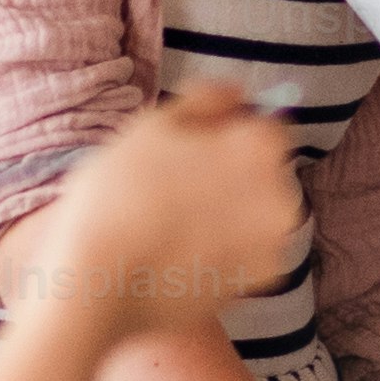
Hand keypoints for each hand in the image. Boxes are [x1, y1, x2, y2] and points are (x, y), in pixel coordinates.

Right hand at [0, 84, 301, 325]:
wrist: (97, 287)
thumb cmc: (117, 196)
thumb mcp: (153, 125)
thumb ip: (207, 100)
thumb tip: (238, 92)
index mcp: (260, 148)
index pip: (262, 128)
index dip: (225, 135)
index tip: (188, 152)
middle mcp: (283, 196)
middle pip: (264, 173)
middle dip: (233, 176)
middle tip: (175, 190)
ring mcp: (274, 246)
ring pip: (257, 215)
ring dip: (231, 214)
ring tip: (174, 225)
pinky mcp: (258, 285)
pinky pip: (247, 254)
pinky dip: (226, 252)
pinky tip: (183, 255)